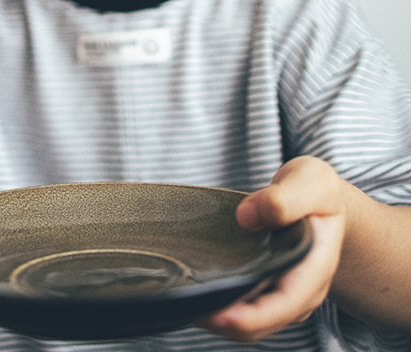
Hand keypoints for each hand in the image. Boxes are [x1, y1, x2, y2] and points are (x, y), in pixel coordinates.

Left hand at [200, 156, 346, 342]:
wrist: (321, 199)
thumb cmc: (316, 190)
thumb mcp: (311, 181)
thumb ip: (285, 197)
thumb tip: (247, 217)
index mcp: (316, 267)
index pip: (285, 304)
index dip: (251, 316)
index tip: (216, 313)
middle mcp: (301, 289)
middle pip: (261, 323)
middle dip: (224, 322)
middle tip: (185, 305)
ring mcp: (283, 292)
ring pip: (249, 322)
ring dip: (218, 318)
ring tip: (184, 301)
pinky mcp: (266, 286)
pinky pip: (243, 308)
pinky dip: (220, 306)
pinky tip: (196, 292)